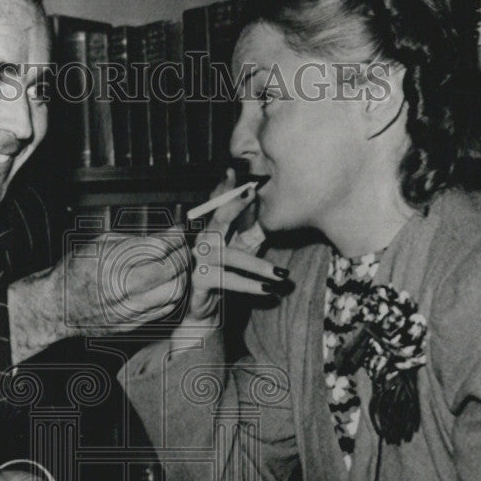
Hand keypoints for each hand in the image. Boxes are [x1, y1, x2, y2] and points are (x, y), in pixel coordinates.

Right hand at [62, 228, 190, 335]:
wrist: (57, 305)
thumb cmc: (75, 272)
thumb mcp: (100, 245)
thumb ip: (134, 241)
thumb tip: (164, 238)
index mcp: (112, 262)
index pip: (158, 248)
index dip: (174, 238)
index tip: (177, 232)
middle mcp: (122, 287)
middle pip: (171, 270)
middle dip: (182, 255)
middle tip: (181, 248)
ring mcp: (128, 309)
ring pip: (173, 292)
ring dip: (181, 276)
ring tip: (177, 266)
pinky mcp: (132, 324)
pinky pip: (164, 309)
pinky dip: (171, 294)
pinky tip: (167, 283)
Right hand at [185, 168, 286, 325]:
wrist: (204, 309)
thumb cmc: (225, 276)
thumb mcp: (240, 251)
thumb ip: (248, 230)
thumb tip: (262, 205)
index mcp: (212, 231)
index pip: (217, 205)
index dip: (224, 188)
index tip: (234, 171)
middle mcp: (203, 241)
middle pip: (218, 220)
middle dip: (234, 205)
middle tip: (252, 193)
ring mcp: (199, 261)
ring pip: (230, 257)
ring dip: (257, 265)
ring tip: (281, 274)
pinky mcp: (199, 281)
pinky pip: (228, 281)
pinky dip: (249, 286)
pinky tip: (267, 290)